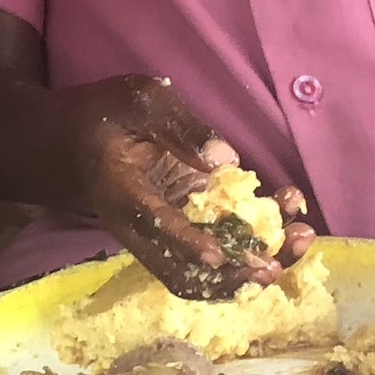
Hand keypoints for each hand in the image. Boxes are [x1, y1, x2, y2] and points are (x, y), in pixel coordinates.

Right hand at [57, 77, 314, 298]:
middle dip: (232, 276)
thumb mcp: (138, 99)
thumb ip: (179, 126)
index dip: (184, 242)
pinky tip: (293, 222)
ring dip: (256, 265)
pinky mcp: (183, 232)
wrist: (73, 145)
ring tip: (301, 239)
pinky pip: (219, 253)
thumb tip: (227, 161)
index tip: (217, 255)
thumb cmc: (105, 115)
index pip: (153, 222)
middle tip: (276, 264)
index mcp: (121, 191)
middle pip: (182, 272)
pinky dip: (257, 246)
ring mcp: (163, 237)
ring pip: (206, 273)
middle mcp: (141, 228)